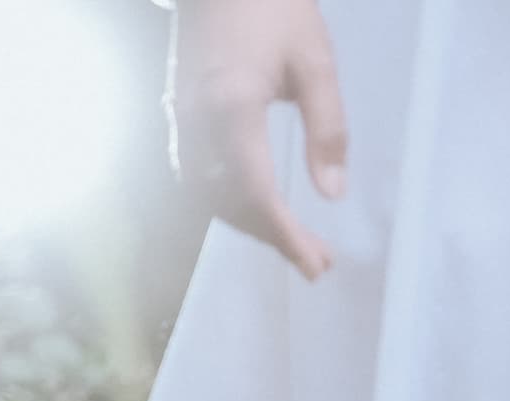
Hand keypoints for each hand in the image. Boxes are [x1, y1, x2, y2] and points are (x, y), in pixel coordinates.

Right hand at [169, 0, 351, 281]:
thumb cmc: (272, 7)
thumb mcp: (315, 62)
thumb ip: (327, 129)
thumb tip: (332, 193)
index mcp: (232, 108)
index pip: (255, 192)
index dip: (284, 236)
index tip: (315, 266)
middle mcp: (196, 120)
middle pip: (228, 202)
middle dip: (271, 238)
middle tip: (317, 261)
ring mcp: (180, 116)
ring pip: (205, 192)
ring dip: (247, 224)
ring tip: (292, 240)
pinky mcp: (176, 109)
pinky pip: (193, 171)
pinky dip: (224, 200)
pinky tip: (255, 208)